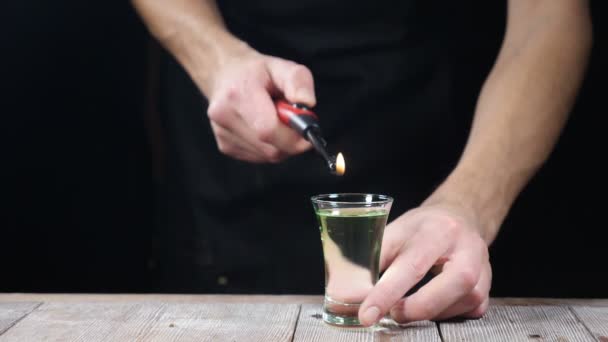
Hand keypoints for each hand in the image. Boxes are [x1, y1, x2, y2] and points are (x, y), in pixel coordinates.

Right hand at [204, 46, 314, 162]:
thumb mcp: (281, 66)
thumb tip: (308, 103)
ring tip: (274, 120)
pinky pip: (259, 157)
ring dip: (280, 144)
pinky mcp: (225, 147)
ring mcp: (222, 134)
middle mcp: (225, 116)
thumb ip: (298, 81)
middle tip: (291, 121)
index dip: (293, 137)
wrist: (223, 75)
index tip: (307, 131)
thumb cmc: (254, 72)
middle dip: (290, 140)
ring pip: (267, 156)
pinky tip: (263, 128)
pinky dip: (268, 147)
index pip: (268, 130)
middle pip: (270, 148)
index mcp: (239, 94)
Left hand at [358, 203, 490, 325]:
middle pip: (446, 289)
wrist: (462, 218)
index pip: (411, 266)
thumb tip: (350, 290)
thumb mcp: (397, 230)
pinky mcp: (487, 290)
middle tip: (392, 312)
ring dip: (427, 312)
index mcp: (438, 231)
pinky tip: (431, 304)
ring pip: (457, 306)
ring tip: (408, 305)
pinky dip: (444, 314)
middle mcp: (467, 250)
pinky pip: (466, 313)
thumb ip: (376, 257)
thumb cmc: (424, 226)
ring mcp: (483, 272)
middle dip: (414, 309)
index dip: (386, 293)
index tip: (367, 314)